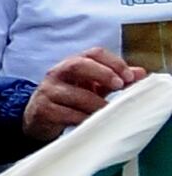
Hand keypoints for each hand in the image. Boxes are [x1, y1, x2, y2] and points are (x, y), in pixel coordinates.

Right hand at [22, 50, 143, 141]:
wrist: (37, 117)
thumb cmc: (68, 99)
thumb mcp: (91, 86)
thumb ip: (115, 79)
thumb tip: (139, 73)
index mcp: (72, 64)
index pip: (94, 53)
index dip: (113, 62)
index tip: (128, 77)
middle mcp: (57, 73)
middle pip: (78, 65)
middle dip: (103, 74)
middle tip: (119, 86)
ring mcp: (48, 91)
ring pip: (75, 94)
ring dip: (97, 104)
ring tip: (109, 111)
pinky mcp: (43, 110)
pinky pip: (68, 114)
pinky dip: (85, 119)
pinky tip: (93, 122)